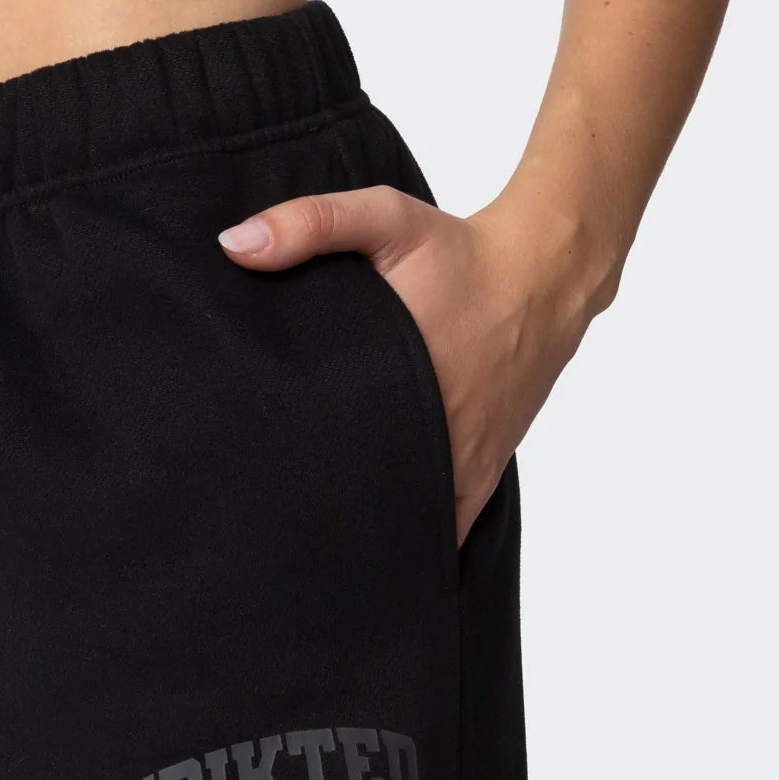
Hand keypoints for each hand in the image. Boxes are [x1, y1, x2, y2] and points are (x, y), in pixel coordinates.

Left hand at [218, 185, 616, 544]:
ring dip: (372, 537)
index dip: (298, 479)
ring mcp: (464, 460)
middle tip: (278, 531)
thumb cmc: (460, 253)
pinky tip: (382, 560)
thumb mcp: (387, 219)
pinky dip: (417, 542)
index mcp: (404, 379)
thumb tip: (235, 245)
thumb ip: (311, 224)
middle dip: (325, 518)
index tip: (259, 494)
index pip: (336, 451)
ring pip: (410, 524)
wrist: (543, 276)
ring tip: (322, 559)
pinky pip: (448, 526)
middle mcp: (438, 432)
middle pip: (370, 499)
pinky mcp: (484, 471)